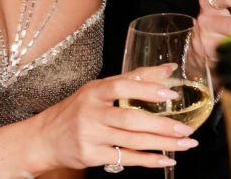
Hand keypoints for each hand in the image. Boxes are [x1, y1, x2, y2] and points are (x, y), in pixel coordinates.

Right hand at [29, 64, 197, 171]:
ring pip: (132, 141)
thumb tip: (168, 69)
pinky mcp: (91, 156)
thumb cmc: (77, 111)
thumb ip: (133, 79)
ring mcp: (90, 136)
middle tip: (186, 129)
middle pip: (130, 119)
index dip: (147, 89)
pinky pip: (125, 158)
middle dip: (161, 125)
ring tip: (185, 144)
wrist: (44, 138)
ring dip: (162, 144)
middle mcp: (91, 113)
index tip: (171, 95)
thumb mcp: (98, 90)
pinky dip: (148, 160)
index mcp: (94, 91)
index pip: (122, 86)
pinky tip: (166, 159)